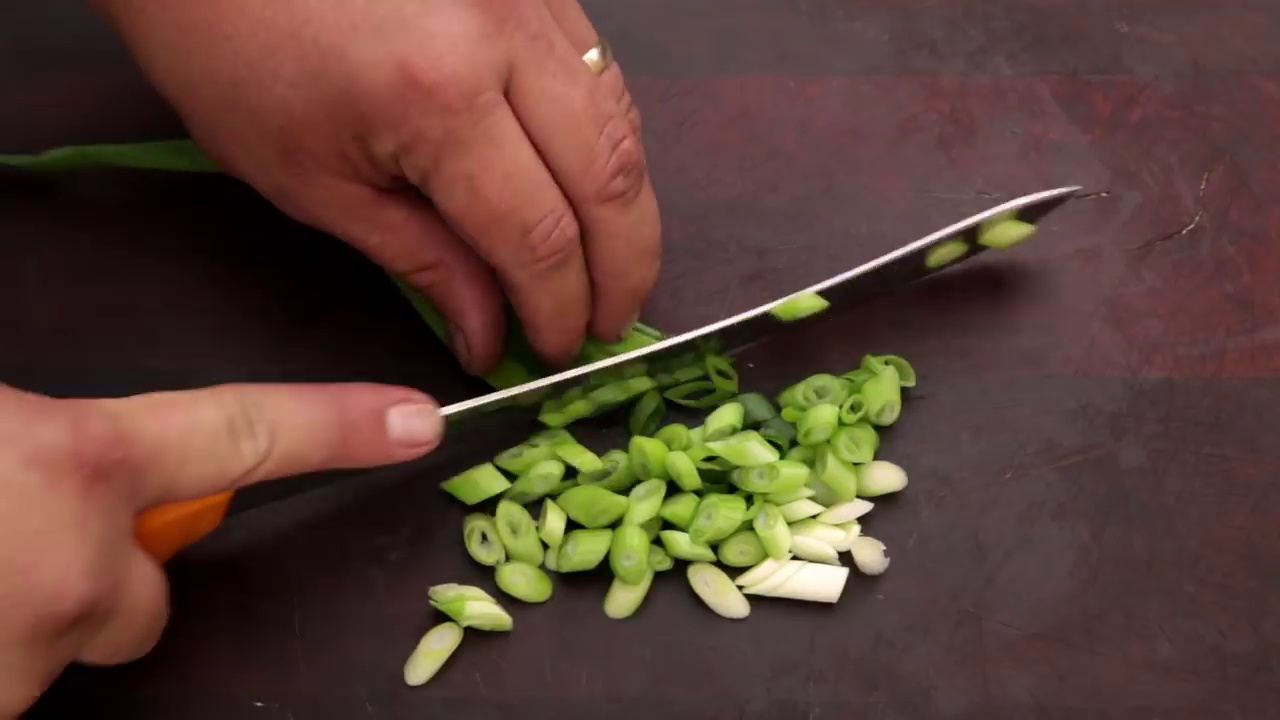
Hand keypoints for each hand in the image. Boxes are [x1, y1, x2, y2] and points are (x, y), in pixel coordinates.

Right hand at [0, 382, 441, 715]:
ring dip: (26, 618)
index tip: (414, 424)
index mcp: (79, 461)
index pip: (246, 434)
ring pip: (72, 644)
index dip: (337, 429)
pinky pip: (17, 680)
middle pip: (150, 601)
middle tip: (17, 544)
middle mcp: (81, 566)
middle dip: (106, 581)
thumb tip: (72, 447)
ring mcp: (38, 652)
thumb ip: (54, 438)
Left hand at [93, 0, 662, 373]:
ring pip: (622, 122)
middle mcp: (504, 39)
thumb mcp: (314, 183)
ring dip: (628, 208)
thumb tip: (488, 332)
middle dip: (624, 269)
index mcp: (438, 100)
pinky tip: (590, 185)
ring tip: (610, 267)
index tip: (555, 351)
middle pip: (610, 178)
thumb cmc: (232, 53)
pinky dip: (607, 140)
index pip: (540, 236)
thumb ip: (421, 262)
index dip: (559, 308)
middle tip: (609, 325)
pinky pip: (601, 72)